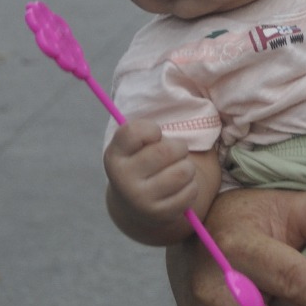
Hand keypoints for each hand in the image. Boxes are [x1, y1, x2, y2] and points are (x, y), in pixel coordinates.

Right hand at [104, 119, 198, 239]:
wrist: (136, 205)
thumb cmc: (143, 161)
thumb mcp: (136, 143)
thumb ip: (144, 127)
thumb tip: (173, 90)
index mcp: (114, 155)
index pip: (138, 131)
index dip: (153, 130)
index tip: (153, 137)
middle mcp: (122, 179)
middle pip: (168, 150)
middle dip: (178, 148)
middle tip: (174, 152)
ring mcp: (140, 199)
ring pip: (183, 171)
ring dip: (187, 167)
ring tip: (178, 170)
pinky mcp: (159, 215)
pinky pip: (190, 192)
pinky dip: (191, 187)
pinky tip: (178, 188)